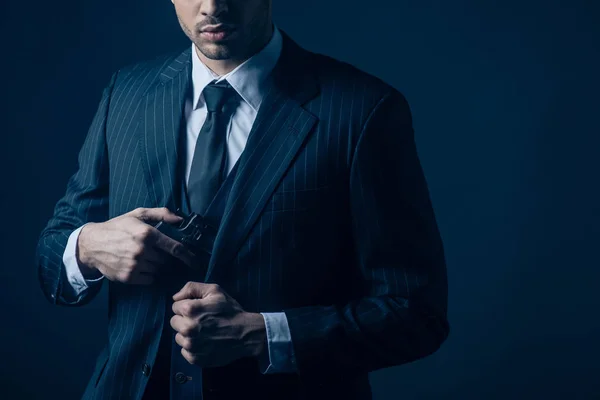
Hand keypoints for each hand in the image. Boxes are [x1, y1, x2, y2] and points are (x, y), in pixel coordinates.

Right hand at [76, 207, 195, 283]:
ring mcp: (134, 265)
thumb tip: (180, 219)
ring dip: (155, 266)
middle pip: (166, 260)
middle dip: (164, 258)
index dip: (188, 256)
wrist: (92, 244)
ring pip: (158, 270)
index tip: (195, 261)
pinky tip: (138, 266)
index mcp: (147, 233)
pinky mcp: (128, 277)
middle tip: (154, 252)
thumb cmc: (118, 227)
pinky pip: (149, 280)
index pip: (175, 248)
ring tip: (143, 257)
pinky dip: (148, 275)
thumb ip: (161, 214)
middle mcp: (142, 250)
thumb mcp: (138, 214)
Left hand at [170, 282, 266, 367]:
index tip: (200, 309)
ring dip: (188, 334)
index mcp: (189, 310)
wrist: (246, 334)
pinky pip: (185, 351)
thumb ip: (192, 288)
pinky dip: (193, 347)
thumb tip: (175, 298)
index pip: (175, 306)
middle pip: (174, 322)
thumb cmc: (230, 310)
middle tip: (201, 320)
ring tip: (204, 332)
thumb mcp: (214, 291)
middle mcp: (187, 328)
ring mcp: (190, 345)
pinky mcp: (195, 359)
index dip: (187, 306)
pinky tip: (205, 342)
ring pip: (178, 337)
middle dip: (185, 320)